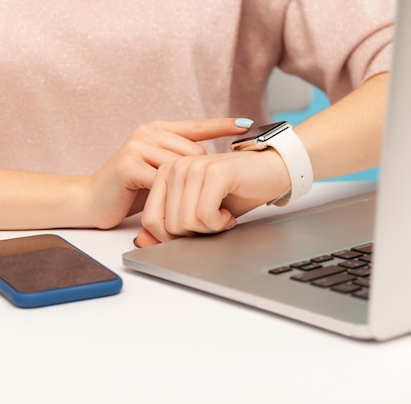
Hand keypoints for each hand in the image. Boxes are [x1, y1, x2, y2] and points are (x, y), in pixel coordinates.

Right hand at [83, 118, 253, 228]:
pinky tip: (170, 208)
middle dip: (200, 177)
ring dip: (187, 191)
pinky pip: (164, 181)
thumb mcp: (157, 173)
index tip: (246, 124)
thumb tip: (209, 166)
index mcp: (157, 131)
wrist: (90, 201)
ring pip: (181, 168)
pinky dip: (171, 198)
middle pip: (194, 153)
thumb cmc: (126, 191)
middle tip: (203, 199)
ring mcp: (137, 146)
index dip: (222, 125)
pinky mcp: (130, 165)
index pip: (196, 126)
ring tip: (187, 207)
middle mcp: (148, 133)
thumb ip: (177, 164)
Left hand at [135, 148, 289, 246]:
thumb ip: (166, 227)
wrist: (271, 172)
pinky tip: (227, 213)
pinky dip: (219, 223)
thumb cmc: (233, 194)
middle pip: (168, 226)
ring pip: (186, 222)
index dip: (171, 237)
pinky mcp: (214, 173)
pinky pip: (205, 215)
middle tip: (211, 221)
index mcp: (164, 175)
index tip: (194, 229)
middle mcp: (174, 168)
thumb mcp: (194, 214)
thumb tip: (140, 242)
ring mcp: (192, 167)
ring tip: (220, 215)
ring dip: (208, 229)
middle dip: (193, 234)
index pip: (150, 221)